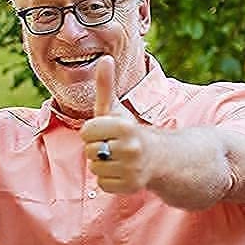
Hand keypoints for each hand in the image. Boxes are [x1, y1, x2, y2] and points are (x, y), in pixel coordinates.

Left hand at [82, 60, 151, 192]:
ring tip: (117, 158)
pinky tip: (121, 171)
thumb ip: (105, 85)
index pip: (86, 131)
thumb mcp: (116, 108)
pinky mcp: (131, 186)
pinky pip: (102, 184)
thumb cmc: (129, 130)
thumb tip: (105, 58)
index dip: (92, 131)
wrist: (159, 157)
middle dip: (97, 148)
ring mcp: (132, 169)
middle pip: (89, 151)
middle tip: (113, 146)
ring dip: (102, 164)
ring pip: (94, 169)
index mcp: (124, 127)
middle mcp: (130, 148)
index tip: (105, 131)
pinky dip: (108, 179)